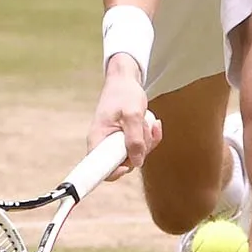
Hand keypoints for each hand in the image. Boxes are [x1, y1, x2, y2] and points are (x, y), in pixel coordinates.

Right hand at [87, 54, 162, 177]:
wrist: (125, 80)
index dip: (116, 172)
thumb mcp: (132, 113)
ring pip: (136, 155)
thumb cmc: (124, 93)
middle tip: (143, 128)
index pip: (100, 170)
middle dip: (140, 149)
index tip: (130, 162)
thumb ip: (135, 138)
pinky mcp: (126, 139)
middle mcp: (105, 144)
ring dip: (147, 139)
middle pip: (124, 163)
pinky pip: (142, 147)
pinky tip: (153, 122)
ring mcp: (116, 142)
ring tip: (147, 120)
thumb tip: (137, 162)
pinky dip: (150, 136)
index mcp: (98, 139)